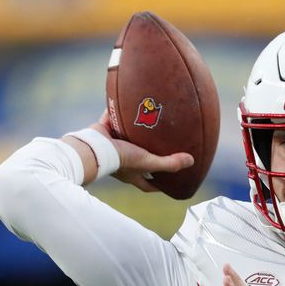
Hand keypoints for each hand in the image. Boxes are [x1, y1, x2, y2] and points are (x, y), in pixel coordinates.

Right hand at [64, 110, 193, 189]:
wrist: (93, 148)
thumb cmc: (120, 159)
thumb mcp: (148, 162)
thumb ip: (169, 163)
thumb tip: (191, 161)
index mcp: (131, 174)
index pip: (147, 184)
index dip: (158, 186)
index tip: (168, 184)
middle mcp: (121, 162)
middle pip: (136, 161)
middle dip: (146, 157)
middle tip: (158, 149)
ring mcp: (110, 147)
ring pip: (124, 140)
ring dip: (132, 133)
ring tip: (145, 123)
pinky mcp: (101, 131)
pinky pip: (110, 119)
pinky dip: (116, 111)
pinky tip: (125, 100)